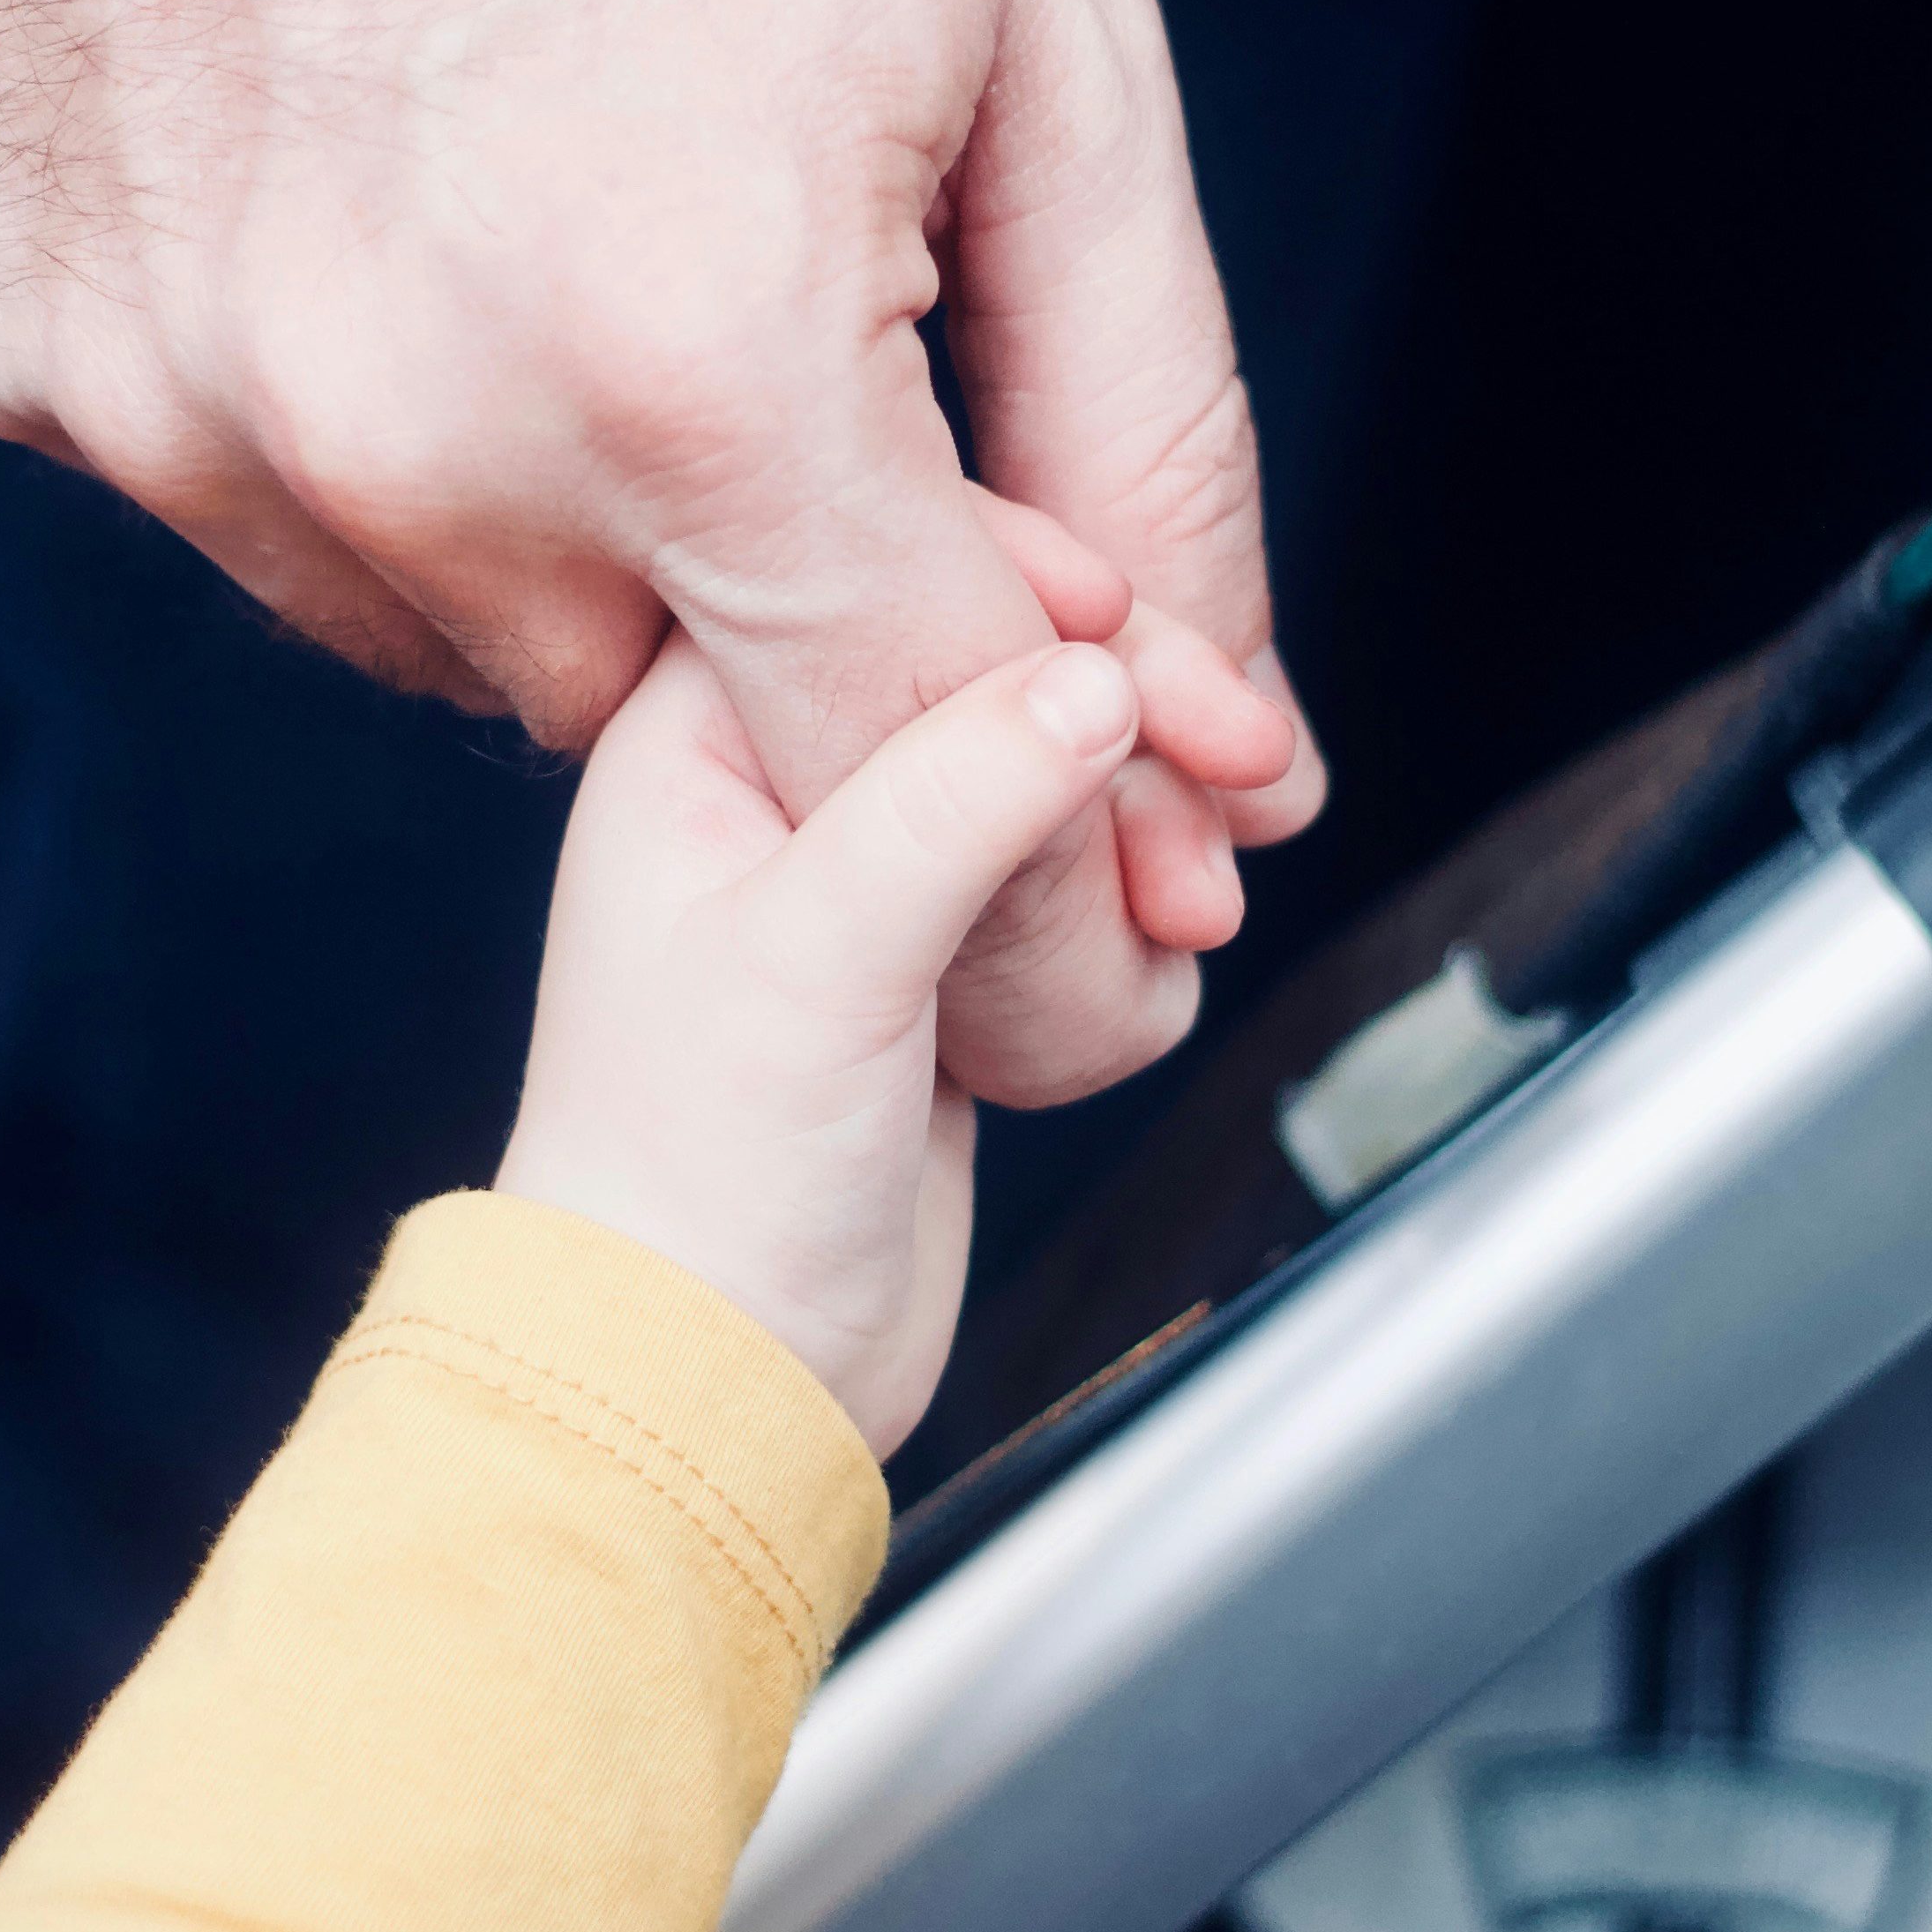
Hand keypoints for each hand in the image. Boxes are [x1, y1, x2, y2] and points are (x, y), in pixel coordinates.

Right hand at [0, 0, 1323, 1107]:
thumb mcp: (1041, 44)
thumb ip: (1146, 428)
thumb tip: (1236, 756)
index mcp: (690, 359)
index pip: (901, 756)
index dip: (1034, 770)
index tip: (1074, 710)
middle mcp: (398, 426)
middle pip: (664, 723)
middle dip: (766, 581)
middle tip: (777, 310)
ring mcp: (170, 394)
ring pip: (442, 640)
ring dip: (541, 511)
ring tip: (560, 210)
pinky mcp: (18, 340)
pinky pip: (239, 500)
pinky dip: (336, 409)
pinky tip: (372, 182)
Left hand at [496, 630, 1157, 1454]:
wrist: (710, 1375)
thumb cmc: (689, 1177)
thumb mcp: (822, 951)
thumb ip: (959, 793)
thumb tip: (1099, 671)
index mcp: (696, 736)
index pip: (872, 556)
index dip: (1027, 575)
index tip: (1140, 630)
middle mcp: (777, 782)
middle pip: (988, 655)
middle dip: (1128, 705)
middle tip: (1242, 763)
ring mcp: (864, 874)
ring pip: (1047, 766)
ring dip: (1148, 812)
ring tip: (1205, 893)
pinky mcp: (938, 962)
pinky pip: (1069, 876)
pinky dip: (1135, 902)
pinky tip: (1166, 950)